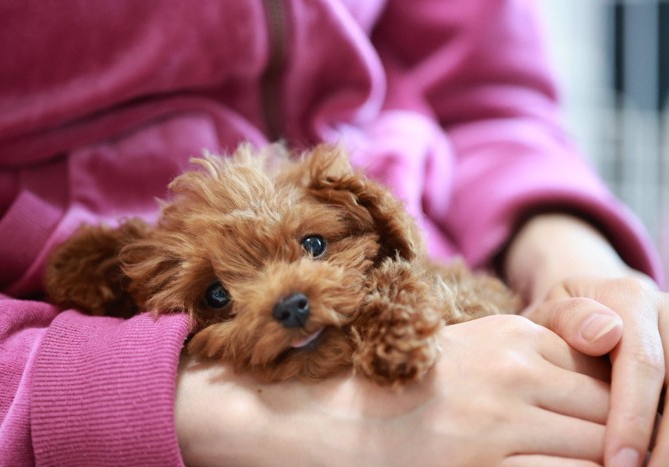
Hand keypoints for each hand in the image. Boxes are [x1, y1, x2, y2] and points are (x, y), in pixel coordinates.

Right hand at [176, 314, 610, 465]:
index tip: (598, 424)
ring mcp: (500, 423)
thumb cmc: (401, 384)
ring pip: (600, 446)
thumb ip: (524, 358)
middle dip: (614, 434)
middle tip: (606, 450)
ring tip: (580, 460)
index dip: (611, 402)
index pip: (601, 370)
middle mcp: (511, 372)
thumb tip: (588, 382)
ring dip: (601, 459)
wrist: (333, 420)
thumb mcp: (467, 351)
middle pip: (608, 408)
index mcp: (508, 336)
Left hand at [503, 213, 667, 466]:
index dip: (632, 418)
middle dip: (661, 444)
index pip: (642, 364)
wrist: (578, 313)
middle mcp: (666, 312)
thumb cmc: (553, 325)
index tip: (615, 461)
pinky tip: (653, 459)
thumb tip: (603, 335)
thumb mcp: (547, 317)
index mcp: (629, 298)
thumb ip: (567, 322)